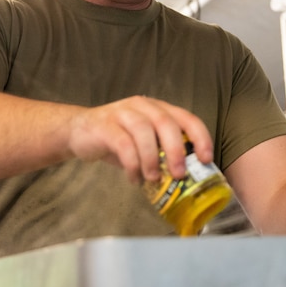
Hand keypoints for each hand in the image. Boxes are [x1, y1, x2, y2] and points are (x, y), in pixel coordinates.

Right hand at [67, 96, 212, 184]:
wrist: (79, 131)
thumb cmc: (118, 139)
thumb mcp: (145, 144)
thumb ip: (162, 154)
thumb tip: (187, 180)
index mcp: (159, 109)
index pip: (187, 118)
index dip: (200, 137)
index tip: (206, 159)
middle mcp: (143, 106)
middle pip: (166, 123)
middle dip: (176, 151)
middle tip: (179, 174)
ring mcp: (123, 113)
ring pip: (144, 132)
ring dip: (152, 159)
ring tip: (153, 178)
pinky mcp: (105, 125)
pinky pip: (123, 144)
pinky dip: (132, 164)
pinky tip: (134, 178)